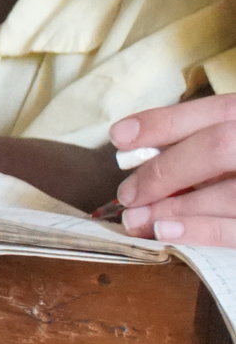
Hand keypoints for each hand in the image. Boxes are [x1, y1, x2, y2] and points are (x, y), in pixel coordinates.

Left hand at [114, 95, 235, 244]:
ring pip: (230, 193)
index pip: (217, 111)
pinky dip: (202, 230)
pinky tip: (167, 232)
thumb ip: (208, 143)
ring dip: (176, 206)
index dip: (165, 122)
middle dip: (165, 169)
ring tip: (137, 219)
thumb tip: (140, 154)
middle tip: (128, 193)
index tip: (118, 137)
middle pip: (220, 146)